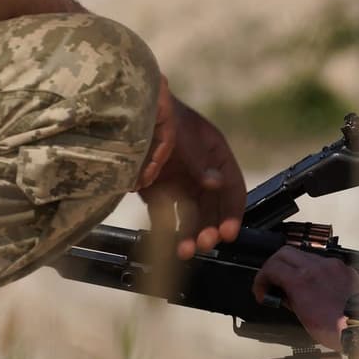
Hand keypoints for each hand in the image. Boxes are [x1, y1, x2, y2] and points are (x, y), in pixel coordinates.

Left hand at [138, 86, 245, 259]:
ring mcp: (179, 183)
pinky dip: (167, 230)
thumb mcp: (181, 132)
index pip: (232, 188)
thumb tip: (216, 183)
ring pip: (190, 215)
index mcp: (215, 154)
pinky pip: (165, 215)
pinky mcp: (156, 191)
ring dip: (190, 234)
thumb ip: (198, 159)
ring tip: (185, 251)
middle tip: (205, 243)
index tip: (228, 233)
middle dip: (210, 227)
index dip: (232, 211)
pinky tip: (167, 244)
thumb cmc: (159, 110)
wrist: (126, 106)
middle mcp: (200, 172)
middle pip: (212, 206)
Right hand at [252, 247, 358, 348]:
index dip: (261, 279)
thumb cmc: (334, 329)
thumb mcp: (303, 317)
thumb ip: (290, 300)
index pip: (271, 267)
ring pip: (304, 254)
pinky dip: (315, 269)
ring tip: (295, 282)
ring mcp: (331, 265)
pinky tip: (316, 283)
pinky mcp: (344, 268)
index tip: (262, 291)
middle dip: (275, 265)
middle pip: (285, 253)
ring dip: (295, 265)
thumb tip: (283, 295)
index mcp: (300, 280)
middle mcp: (315, 266)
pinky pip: (323, 262)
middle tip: (273, 280)